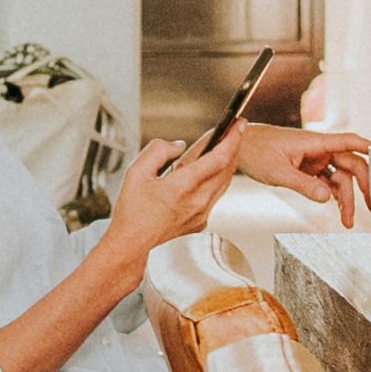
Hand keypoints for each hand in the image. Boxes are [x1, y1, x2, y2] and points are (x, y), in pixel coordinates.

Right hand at [102, 132, 244, 252]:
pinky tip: (206, 174)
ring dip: (225, 164)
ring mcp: (201, 215)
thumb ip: (158, 151)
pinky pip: (214, 197)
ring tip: (221, 148)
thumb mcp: (136, 172)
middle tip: (232, 131)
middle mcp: (197, 202)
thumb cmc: (131, 213)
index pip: (219, 158)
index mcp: (183, 187)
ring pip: (223, 183)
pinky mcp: (200, 223)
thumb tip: (179, 146)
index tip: (238, 125)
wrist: (131, 246)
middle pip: (227, 169)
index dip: (232, 138)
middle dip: (233, 147)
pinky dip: (215, 181)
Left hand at [231, 125, 370, 227]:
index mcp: (315, 142)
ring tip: (347, 221)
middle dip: (363, 185)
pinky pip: (328, 182)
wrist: (238, 148)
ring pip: (340, 178)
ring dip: (346, 198)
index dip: (368, 148)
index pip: (349, 141)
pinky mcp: (308, 169)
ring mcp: (314, 160)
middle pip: (351, 164)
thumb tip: (326, 197)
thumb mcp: (278, 171)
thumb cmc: (255, 149)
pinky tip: (338, 210)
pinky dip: (334, 196)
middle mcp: (319, 149)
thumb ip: (303, 185)